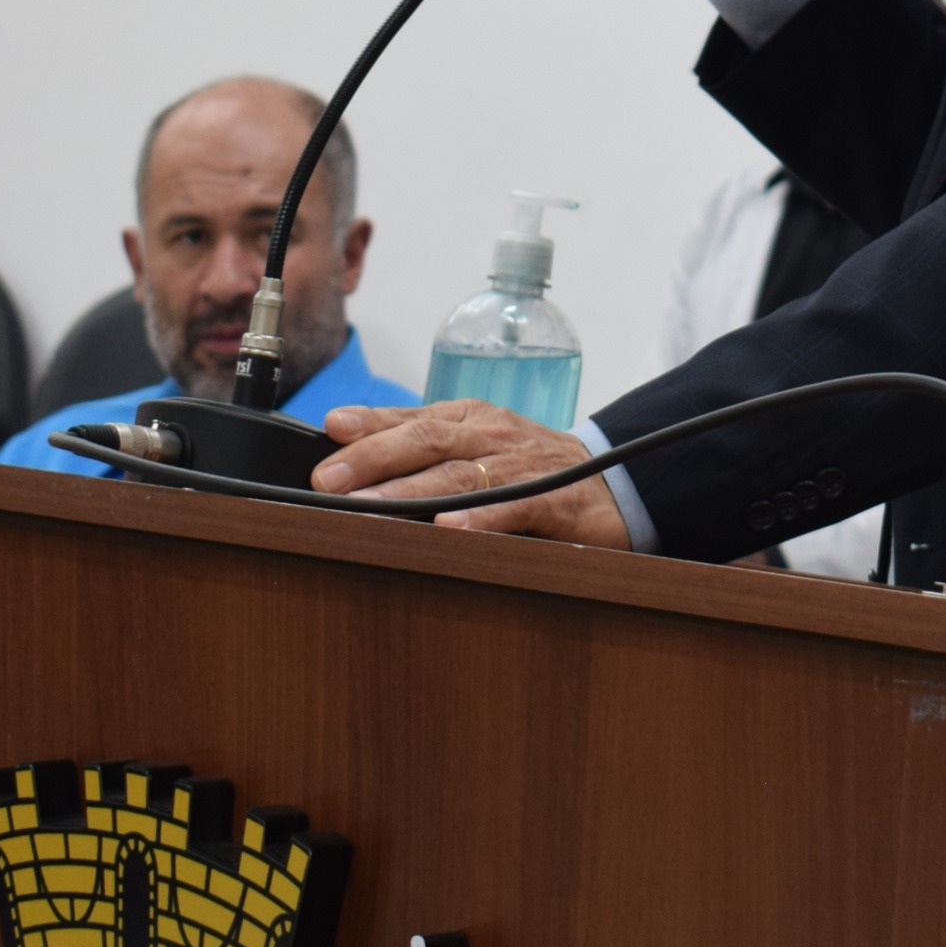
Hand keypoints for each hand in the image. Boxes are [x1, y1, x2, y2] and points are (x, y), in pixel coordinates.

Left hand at [314, 399, 630, 547]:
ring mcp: (523, 466)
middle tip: (330, 480)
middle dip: (374, 458)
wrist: (615, 485)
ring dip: (410, 492)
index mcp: (471, 420)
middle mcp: (492, 435)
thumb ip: (422, 453)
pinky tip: (449, 530)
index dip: (371, 423)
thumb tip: (349, 458)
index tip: (331, 429)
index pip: (412, 416)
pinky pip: (514, 507)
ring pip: (460, 474)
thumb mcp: (477, 449)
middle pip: (428, 440)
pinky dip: (480, 519)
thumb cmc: (531, 470)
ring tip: (369, 507)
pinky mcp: (554, 501)